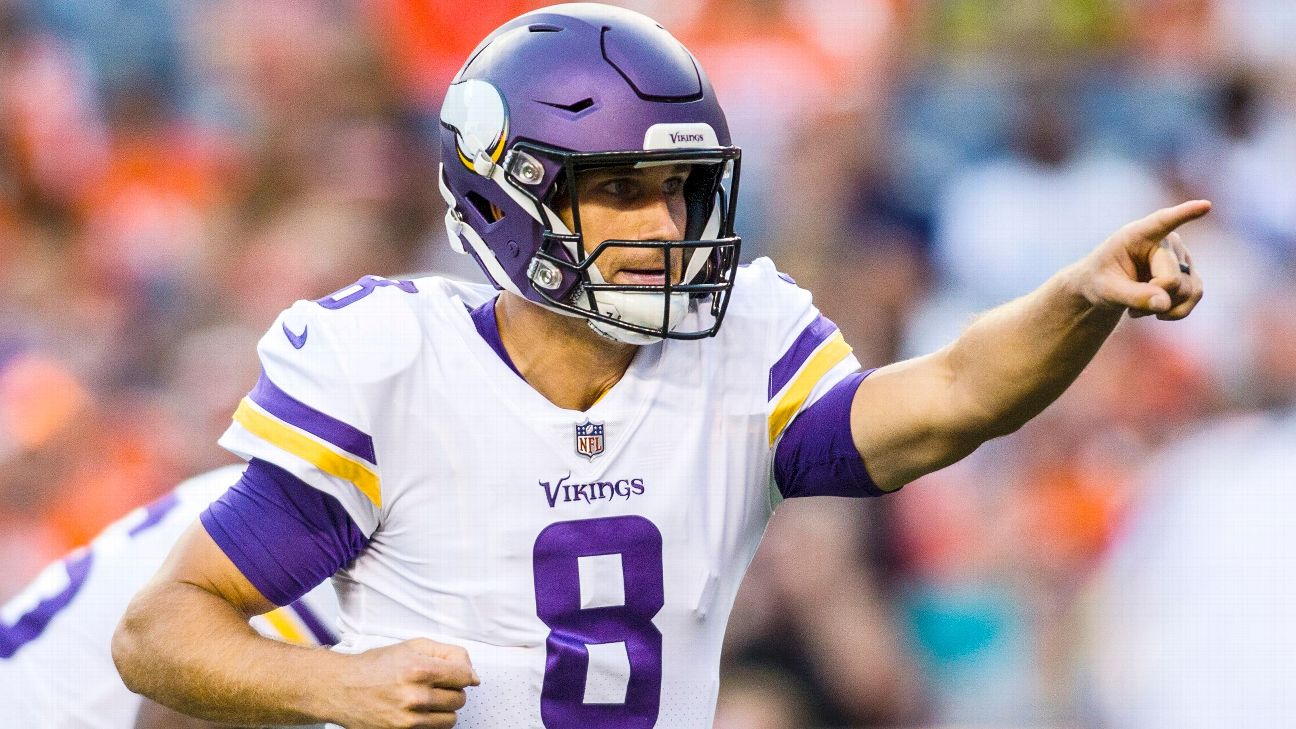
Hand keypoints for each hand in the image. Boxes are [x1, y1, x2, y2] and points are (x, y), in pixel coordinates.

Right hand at [327, 638, 478, 728]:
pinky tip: (418, 710)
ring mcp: (408, 720)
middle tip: (435, 684)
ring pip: (450, 719)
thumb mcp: (412, 646)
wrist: (341, 687)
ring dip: (443, 709)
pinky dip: (431, 722)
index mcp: (419, 670)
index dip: (463, 673)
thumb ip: (448, 654)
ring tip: (426, 698)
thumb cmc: (374, 666)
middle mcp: (415, 696)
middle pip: (459, 698)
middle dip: (452, 690)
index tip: (458, 674)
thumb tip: (473, 675)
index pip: (464, 676)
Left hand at [1072, 200, 1209, 319]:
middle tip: (1129, 305)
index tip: (1204, 205)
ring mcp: (1181, 256)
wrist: (1106, 289)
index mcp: (1137, 234)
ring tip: (1138, 308)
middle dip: (1153, 298)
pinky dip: (1176, 311)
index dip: (1184, 214)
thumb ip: (1133, 296)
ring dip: (1164, 308)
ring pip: (1188, 289)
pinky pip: (1195, 295)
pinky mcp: (1190, 273)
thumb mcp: (1105, 291)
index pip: (1163, 221)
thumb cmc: (1100, 282)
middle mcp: (1166, 241)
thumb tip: (1164, 304)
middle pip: (1172, 279)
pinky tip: (1157, 312)